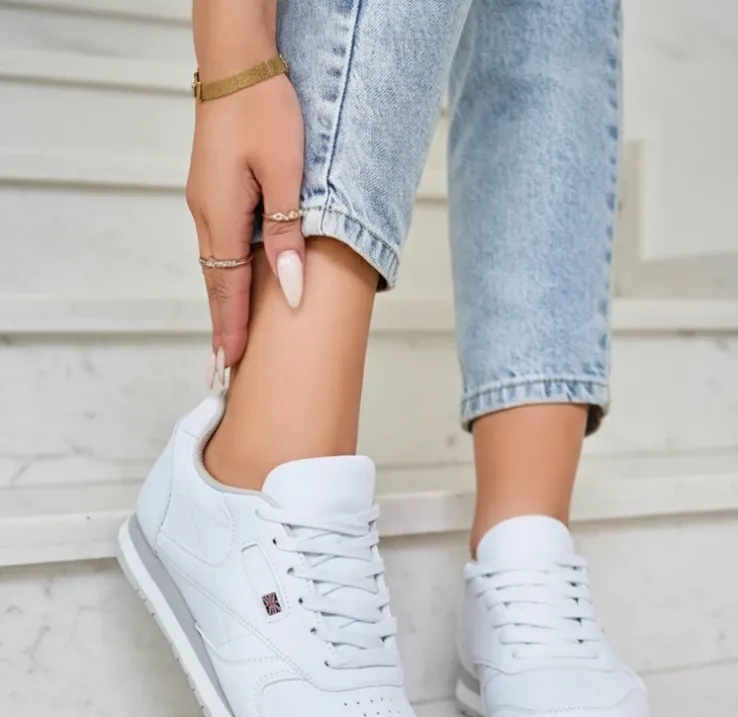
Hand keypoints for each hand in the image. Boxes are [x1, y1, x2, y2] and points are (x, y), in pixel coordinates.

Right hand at [186, 72, 304, 380]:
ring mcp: (205, 202)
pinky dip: (224, 275)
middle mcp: (206, 214)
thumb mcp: (286, 174)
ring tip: (229, 338)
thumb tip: (290, 290)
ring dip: (222, 303)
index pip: (227, 289)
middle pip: (215, 284)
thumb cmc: (265, 111)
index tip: (230, 365)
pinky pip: (218, 245)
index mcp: (222, 216)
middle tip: (222, 368)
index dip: (231, 329)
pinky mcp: (212, 190)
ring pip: (215, 265)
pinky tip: (233, 286)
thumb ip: (287, 234)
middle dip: (220, 327)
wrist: (238, 63)